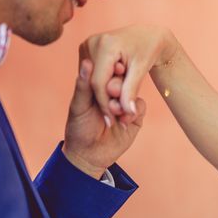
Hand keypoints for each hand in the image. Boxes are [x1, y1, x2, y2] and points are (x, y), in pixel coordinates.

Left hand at [62, 58, 146, 178]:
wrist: (90, 156)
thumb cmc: (79, 129)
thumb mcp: (78, 106)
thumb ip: (84, 86)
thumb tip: (87, 62)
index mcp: (99, 85)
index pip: (109, 70)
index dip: (113, 67)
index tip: (117, 66)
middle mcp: (114, 91)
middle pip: (124, 78)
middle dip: (119, 84)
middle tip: (112, 91)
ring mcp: (125, 102)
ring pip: (133, 91)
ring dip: (125, 100)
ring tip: (114, 111)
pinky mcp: (135, 115)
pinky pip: (139, 106)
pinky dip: (132, 112)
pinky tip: (123, 121)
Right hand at [79, 25, 176, 121]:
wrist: (148, 34)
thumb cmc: (148, 51)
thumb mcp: (141, 71)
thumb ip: (131, 92)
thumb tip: (128, 112)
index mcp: (106, 45)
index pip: (99, 83)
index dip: (105, 104)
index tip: (113, 119)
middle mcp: (92, 42)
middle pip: (93, 82)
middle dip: (104, 101)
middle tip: (116, 117)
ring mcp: (87, 43)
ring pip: (90, 79)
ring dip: (102, 94)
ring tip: (118, 101)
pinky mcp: (86, 47)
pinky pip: (91, 73)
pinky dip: (100, 84)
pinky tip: (113, 89)